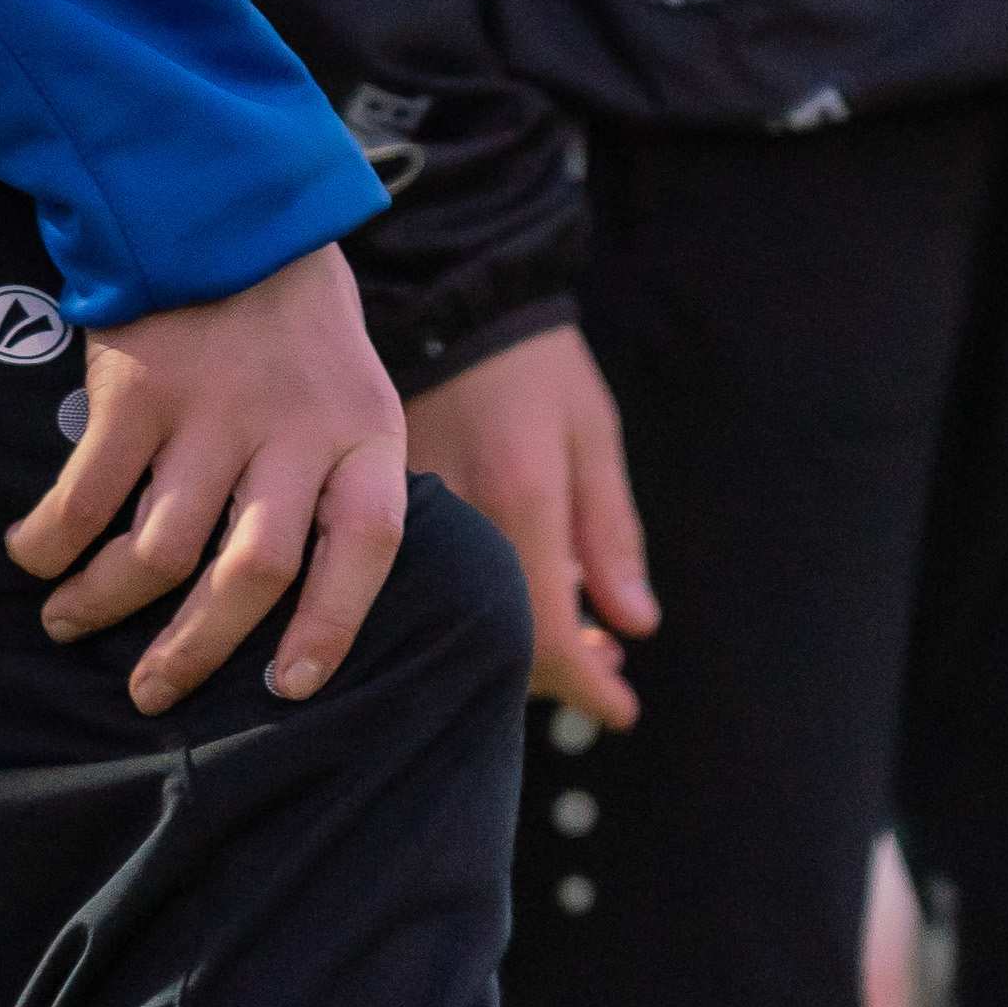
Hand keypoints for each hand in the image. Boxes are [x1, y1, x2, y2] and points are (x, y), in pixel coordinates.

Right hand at [9, 242, 419, 710]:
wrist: (220, 203)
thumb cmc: (294, 326)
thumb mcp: (354, 394)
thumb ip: (336, 483)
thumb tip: (300, 601)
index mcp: (364, 435)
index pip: (364, 549)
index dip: (330, 626)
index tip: (289, 688)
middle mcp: (294, 431)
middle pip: (251, 574)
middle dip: (196, 649)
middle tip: (152, 694)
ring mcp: (212, 412)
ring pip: (161, 548)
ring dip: (106, 602)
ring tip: (69, 625)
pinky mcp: (137, 388)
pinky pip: (88, 492)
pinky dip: (54, 539)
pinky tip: (35, 558)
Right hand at [409, 325, 657, 731]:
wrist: (448, 294)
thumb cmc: (534, 362)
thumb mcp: (592, 435)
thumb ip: (611, 534)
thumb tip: (633, 625)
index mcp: (519, 502)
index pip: (549, 635)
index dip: (588, 687)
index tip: (621, 712)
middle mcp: (458, 524)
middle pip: (499, 642)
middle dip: (557, 668)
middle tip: (602, 662)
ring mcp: (408, 520)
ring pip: (459, 622)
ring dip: (514, 640)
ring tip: (564, 629)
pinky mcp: (373, 510)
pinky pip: (422, 589)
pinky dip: (468, 606)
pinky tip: (499, 594)